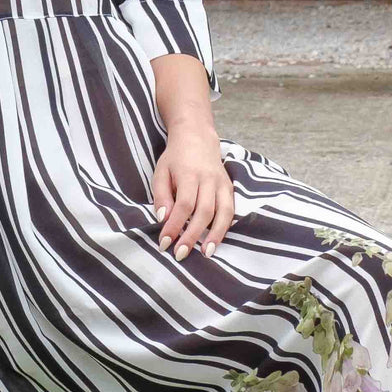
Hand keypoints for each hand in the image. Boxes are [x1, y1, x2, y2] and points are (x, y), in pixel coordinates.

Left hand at [153, 122, 234, 259]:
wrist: (197, 137)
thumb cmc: (175, 158)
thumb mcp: (161, 172)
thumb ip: (162, 196)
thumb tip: (163, 219)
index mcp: (189, 174)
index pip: (183, 205)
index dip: (175, 226)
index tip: (165, 242)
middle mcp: (209, 179)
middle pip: (204, 212)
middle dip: (192, 236)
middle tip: (180, 254)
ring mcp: (222, 183)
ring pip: (222, 213)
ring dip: (215, 235)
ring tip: (206, 254)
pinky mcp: (229, 188)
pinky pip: (230, 211)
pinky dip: (224, 228)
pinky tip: (215, 241)